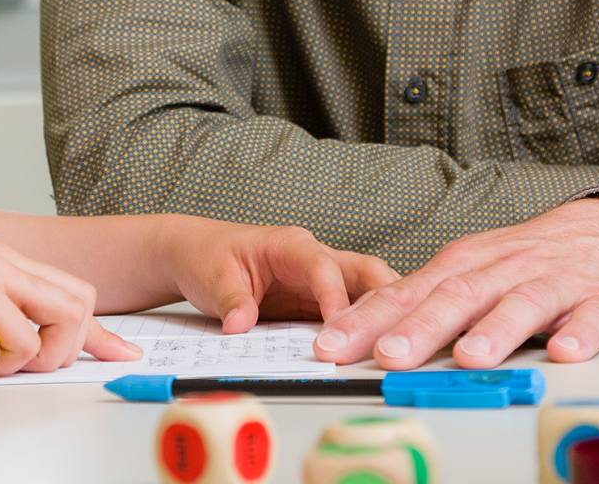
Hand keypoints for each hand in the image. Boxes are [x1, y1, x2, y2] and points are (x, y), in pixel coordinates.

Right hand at [0, 241, 142, 377]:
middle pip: (81, 302)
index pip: (70, 291)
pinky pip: (26, 340)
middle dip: (65, 345)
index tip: (121, 354)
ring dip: (38, 353)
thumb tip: (51, 355)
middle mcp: (1, 257)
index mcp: (1, 261)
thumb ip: (12, 331)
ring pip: (66, 317)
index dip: (98, 332)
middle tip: (21, 364)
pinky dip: (5, 362)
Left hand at [164, 218, 399, 332]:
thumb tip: (241, 325)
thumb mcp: (214, 278)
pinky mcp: (317, 303)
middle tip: (402, 332)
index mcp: (291, 245)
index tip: (342, 325)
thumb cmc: (207, 257)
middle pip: (364, 272)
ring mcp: (320, 282)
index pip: (323, 266)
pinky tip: (377, 352)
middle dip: (387, 297)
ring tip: (402, 347)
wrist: (197, 256)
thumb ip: (231, 301)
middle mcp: (313, 259)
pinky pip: (349, 315)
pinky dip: (366, 331)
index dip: (335, 295)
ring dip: (383, 318)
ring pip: (365, 294)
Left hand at [313, 197, 598, 368]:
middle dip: (421, 327)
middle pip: (457, 297)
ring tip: (470, 357)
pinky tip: (564, 352)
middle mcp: (503, 271)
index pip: (407, 293)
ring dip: (496, 331)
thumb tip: (356, 332)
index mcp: (465, 265)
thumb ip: (419, 301)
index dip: (368, 319)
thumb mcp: (468, 270)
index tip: (331, 346)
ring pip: (522, 305)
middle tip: (388, 355)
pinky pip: (592, 319)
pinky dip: (579, 334)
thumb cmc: (526, 259)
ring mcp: (554, 284)